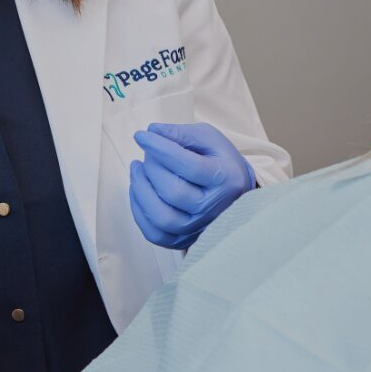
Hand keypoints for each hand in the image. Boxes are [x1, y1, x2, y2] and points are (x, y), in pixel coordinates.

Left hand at [129, 121, 255, 249]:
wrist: (233, 191)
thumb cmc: (219, 160)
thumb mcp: (208, 138)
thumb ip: (181, 134)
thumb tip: (152, 131)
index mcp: (224, 178)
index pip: (189, 166)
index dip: (161, 149)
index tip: (141, 136)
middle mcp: (213, 208)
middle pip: (173, 192)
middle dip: (152, 168)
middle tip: (148, 153)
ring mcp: (198, 227)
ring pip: (162, 217)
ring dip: (141, 190)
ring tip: (137, 169)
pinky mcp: (184, 239)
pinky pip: (154, 233)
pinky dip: (139, 211)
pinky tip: (138, 190)